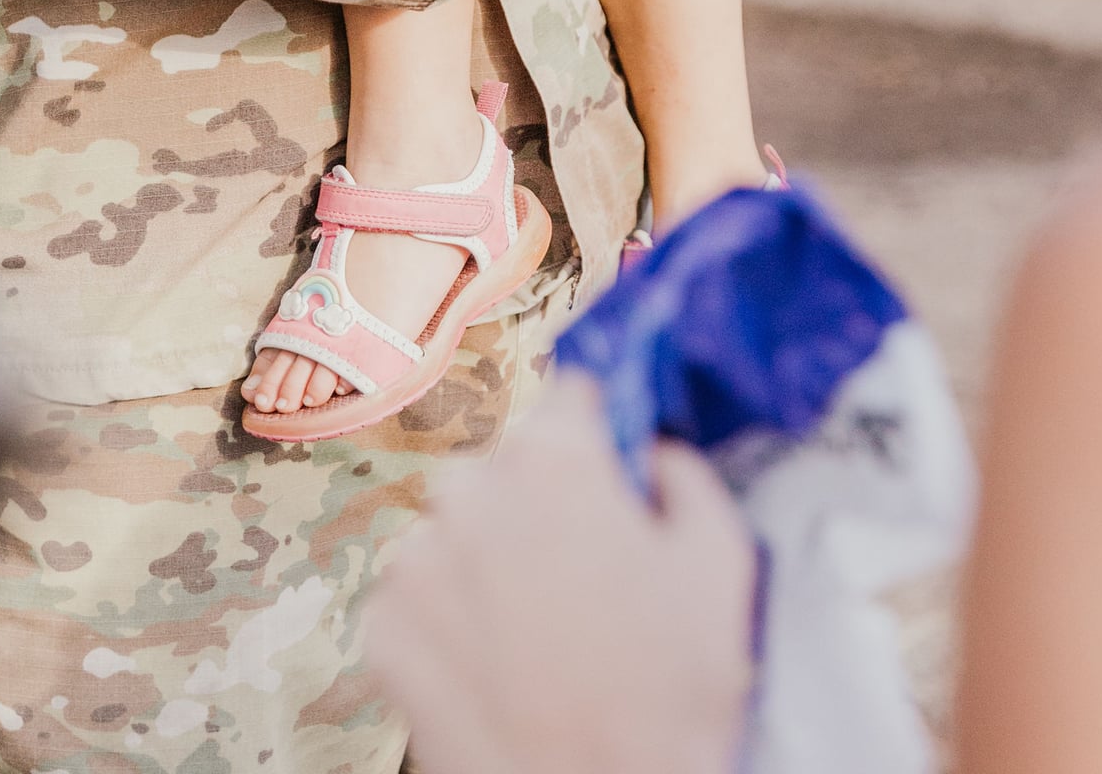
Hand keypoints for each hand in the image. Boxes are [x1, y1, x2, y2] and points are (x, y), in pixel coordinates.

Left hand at [365, 371, 755, 773]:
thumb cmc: (667, 701)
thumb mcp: (720, 567)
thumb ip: (686, 477)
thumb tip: (654, 454)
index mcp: (553, 461)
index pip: (569, 399)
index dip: (594, 435)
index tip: (604, 469)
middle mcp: (471, 493)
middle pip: (504, 466)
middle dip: (536, 503)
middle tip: (577, 573)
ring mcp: (417, 562)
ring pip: (453, 530)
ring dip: (485, 561)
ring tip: (535, 632)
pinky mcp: (382, 627)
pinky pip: (414, 595)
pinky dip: (446, 620)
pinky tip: (492, 664)